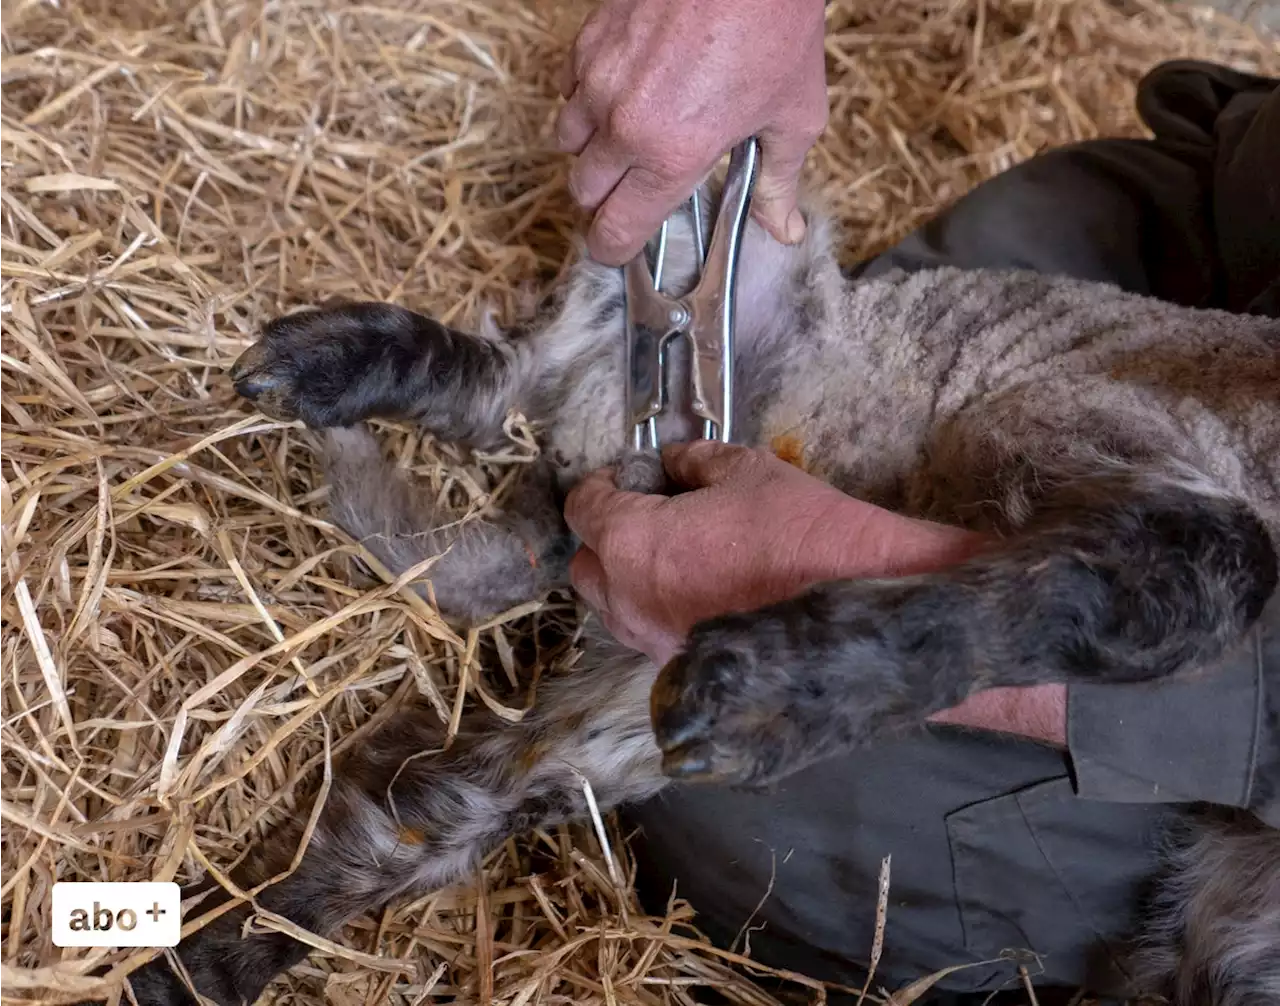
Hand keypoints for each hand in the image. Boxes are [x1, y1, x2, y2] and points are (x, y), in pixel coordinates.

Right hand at [555, 0, 828, 264]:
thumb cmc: (774, 30)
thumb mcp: (793, 118)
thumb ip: (780, 183)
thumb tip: (783, 230)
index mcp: (671, 157)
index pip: (615, 230)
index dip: (613, 250)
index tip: (619, 250)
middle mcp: (624, 126)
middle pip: (582, 192)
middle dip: (603, 200)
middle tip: (632, 191)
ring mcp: (599, 81)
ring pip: (567, 142)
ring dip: (589, 150)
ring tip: (625, 139)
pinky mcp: (589, 42)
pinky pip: (568, 89)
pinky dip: (586, 99)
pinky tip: (623, 90)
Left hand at [564, 440, 981, 664]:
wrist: (859, 615)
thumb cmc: (801, 534)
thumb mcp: (751, 472)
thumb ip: (697, 462)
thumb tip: (674, 464)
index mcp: (631, 543)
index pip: (583, 507)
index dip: (605, 484)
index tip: (635, 476)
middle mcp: (628, 601)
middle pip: (587, 565)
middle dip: (609, 536)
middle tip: (655, 514)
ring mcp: (653, 646)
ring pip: (615, 608)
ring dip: (631, 578)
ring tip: (683, 557)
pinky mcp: (683, 676)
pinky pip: (651, 637)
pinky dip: (663, 612)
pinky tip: (707, 595)